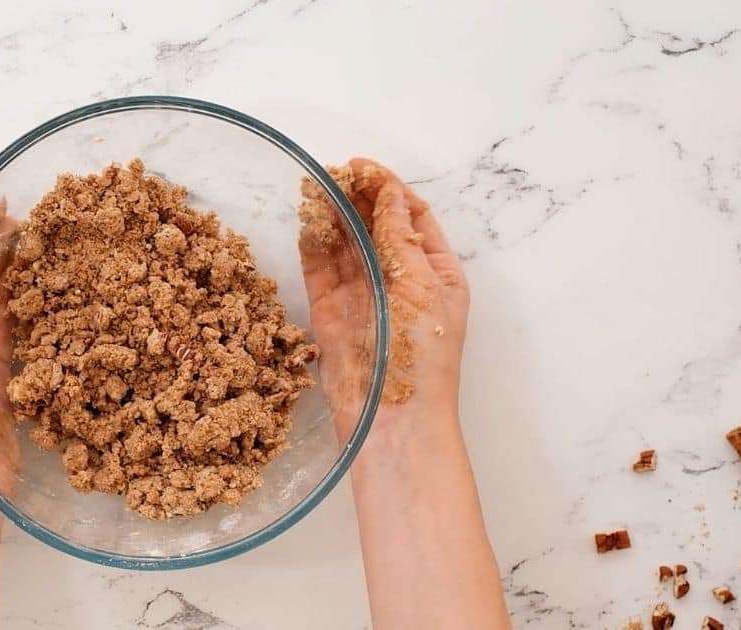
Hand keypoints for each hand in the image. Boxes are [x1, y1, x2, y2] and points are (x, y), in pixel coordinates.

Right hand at [300, 158, 468, 446]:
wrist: (392, 422)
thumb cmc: (421, 357)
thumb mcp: (420, 288)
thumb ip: (399, 238)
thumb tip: (388, 195)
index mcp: (434, 273)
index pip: (411, 216)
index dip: (387, 188)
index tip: (362, 166)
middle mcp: (398, 280)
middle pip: (375, 225)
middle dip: (356, 196)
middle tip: (334, 172)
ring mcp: (363, 295)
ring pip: (345, 243)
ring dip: (332, 213)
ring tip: (314, 184)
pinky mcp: (331, 312)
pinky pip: (320, 269)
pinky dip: (313, 242)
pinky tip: (306, 217)